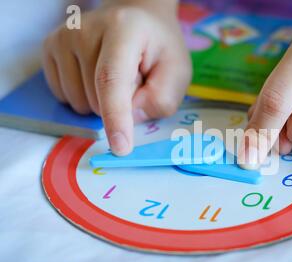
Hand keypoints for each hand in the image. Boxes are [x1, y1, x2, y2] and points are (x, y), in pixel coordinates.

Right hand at [42, 0, 191, 154]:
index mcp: (123, 29)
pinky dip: (85, 98)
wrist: (135, 18)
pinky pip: (64, 98)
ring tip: (118, 76)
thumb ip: (161, 98)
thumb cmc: (158, 47)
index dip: (116, 117)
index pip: (112, 79)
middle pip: (97, 99)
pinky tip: (97, 77)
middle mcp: (84, 30)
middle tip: (136, 80)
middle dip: (121, 106)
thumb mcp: (177, 71)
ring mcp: (62, 38)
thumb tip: (129, 119)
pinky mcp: (50, 49)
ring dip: (102, 103)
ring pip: (79, 104)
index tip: (121, 148)